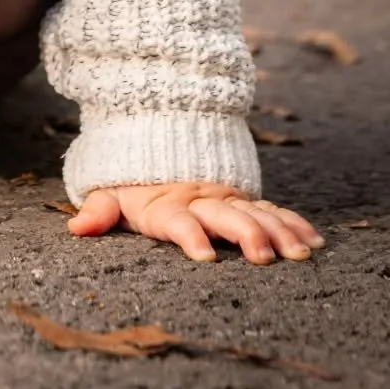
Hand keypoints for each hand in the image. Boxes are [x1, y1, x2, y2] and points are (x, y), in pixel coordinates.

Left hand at [67, 181, 324, 263]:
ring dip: (279, 232)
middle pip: (225, 216)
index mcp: (165, 204)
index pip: (177, 220)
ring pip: (256, 213)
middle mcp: (200, 200)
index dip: (189, 235)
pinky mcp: (244, 198)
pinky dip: (294, 223)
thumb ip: (99, 211)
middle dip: (246, 234)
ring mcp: (226, 198)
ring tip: (300, 253)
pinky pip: (273, 209)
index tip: (203, 256)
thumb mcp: (111, 192)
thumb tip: (75, 229)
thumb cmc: (132, 179)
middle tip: (265, 257)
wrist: (158, 131)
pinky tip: (314, 241)